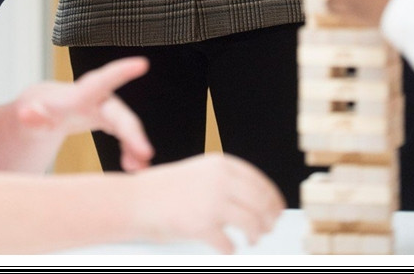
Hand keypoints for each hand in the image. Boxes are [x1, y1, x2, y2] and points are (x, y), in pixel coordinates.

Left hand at [14, 56, 152, 170]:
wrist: (46, 109)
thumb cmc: (38, 109)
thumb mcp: (29, 116)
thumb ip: (30, 115)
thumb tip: (26, 113)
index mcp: (79, 95)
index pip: (100, 81)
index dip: (121, 72)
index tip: (142, 63)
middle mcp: (99, 99)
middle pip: (120, 114)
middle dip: (132, 132)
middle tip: (146, 153)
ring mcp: (107, 110)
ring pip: (127, 126)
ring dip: (135, 146)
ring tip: (140, 169)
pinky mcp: (111, 121)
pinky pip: (125, 136)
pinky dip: (130, 151)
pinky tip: (132, 166)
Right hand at [130, 153, 284, 253]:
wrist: (136, 200)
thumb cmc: (165, 189)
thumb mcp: (199, 173)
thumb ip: (225, 181)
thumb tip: (257, 201)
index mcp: (220, 164)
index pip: (259, 181)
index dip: (273, 198)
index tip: (277, 209)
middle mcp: (219, 180)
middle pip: (261, 202)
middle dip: (270, 218)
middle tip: (268, 228)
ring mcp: (211, 202)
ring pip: (251, 223)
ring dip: (256, 234)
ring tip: (252, 239)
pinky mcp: (201, 225)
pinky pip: (228, 244)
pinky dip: (231, 250)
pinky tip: (228, 249)